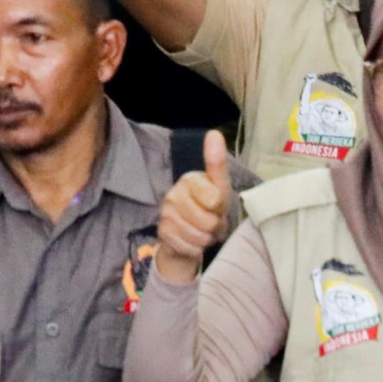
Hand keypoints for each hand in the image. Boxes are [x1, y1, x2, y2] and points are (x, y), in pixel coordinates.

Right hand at [155, 129, 231, 284]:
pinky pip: (190, 247)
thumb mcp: (220, 188)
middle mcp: (173, 194)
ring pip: (199, 236)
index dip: (220, 207)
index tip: (216, 204)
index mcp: (189, 180)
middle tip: (210, 221)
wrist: (188, 235)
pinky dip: (196, 248)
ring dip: (206, 238)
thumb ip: (217, 164)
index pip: (214, 197)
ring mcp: (165, 214)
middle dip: (214, 226)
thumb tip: (214, 132)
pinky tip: (191, 241)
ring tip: (202, 231)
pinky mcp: (162, 233)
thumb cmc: (208, 207)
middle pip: (208, 220)